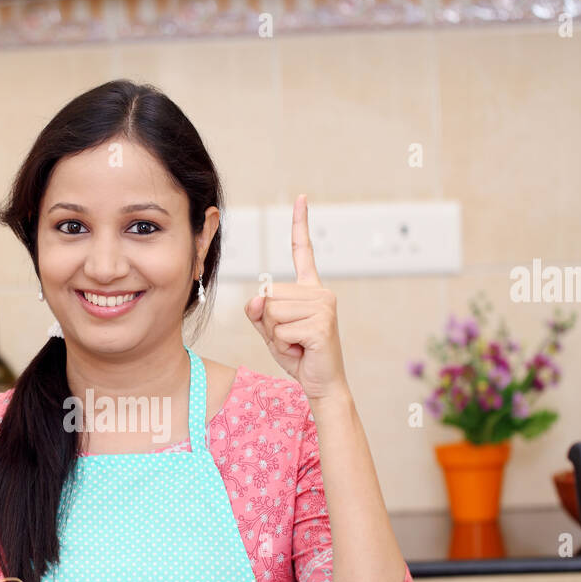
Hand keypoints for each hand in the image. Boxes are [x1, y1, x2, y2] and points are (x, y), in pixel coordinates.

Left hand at [244, 194, 347, 401]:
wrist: (322, 383)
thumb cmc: (299, 355)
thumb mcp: (271, 331)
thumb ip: (258, 313)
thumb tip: (256, 297)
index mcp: (310, 289)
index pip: (303, 251)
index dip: (300, 224)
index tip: (301, 198)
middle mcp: (320, 292)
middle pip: (269, 294)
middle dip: (268, 322)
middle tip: (291, 337)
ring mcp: (323, 307)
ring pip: (272, 313)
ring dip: (276, 335)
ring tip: (297, 344)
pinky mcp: (321, 324)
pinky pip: (280, 330)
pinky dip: (284, 346)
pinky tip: (302, 351)